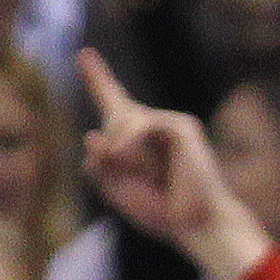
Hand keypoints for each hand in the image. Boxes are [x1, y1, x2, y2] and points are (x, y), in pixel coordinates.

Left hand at [80, 49, 271, 279]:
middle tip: (125, 173)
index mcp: (135, 140)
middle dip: (111, 150)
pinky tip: (126, 156)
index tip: (84, 53)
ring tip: (138, 174)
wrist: (196, 226)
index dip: (97, 76)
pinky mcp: (183, 126)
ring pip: (123, 118)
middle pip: (112, 115)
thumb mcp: (115, 190)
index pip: (113, 101)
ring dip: (119, 150)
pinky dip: (129, 141)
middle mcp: (151, 126)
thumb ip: (98, 165)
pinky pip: (143, 122)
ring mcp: (168, 124)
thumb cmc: (160, 211)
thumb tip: (91, 136)